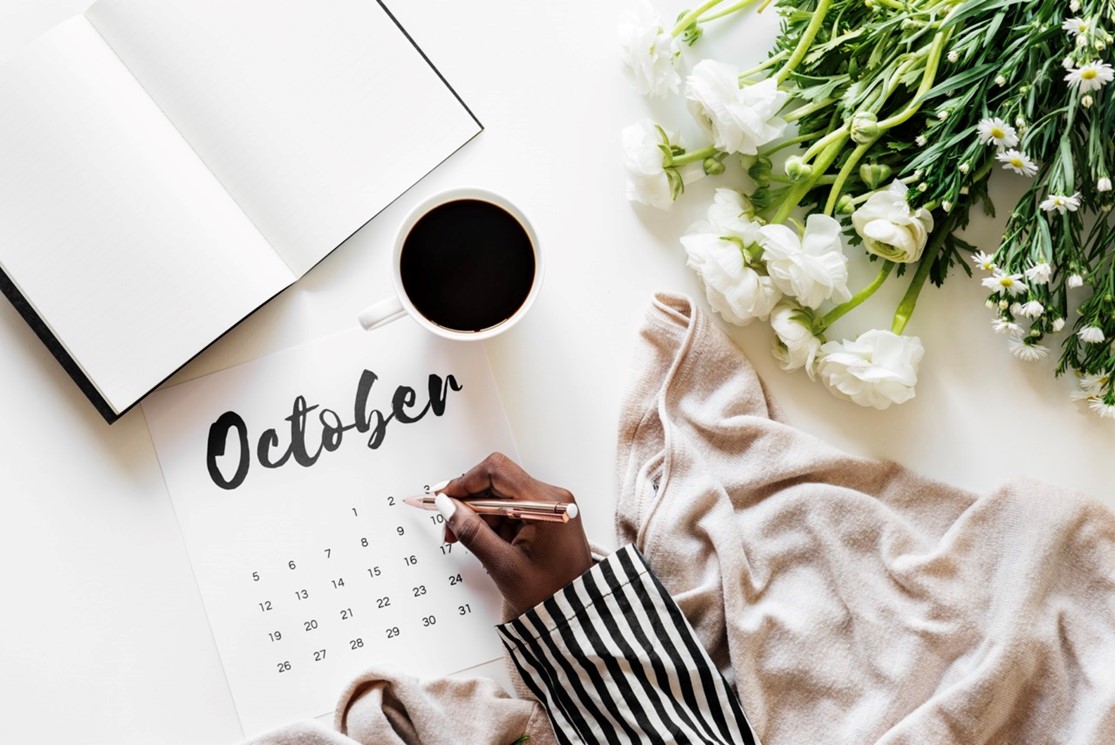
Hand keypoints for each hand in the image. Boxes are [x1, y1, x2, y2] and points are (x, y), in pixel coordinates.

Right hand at [437, 453, 592, 616]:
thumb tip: (449, 507)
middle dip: (469, 503)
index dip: (465, 482)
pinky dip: (495, 523)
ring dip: (480, 516)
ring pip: (502, 496)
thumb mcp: (504, 566)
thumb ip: (472, 532)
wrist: (574, 612)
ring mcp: (551, 506)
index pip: (497, 472)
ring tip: (472, 542)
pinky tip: (490, 543)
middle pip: (498, 482)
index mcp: (547, 505)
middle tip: (452, 527)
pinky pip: (512, 508)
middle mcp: (552, 498)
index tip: (444, 498)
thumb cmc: (551, 593)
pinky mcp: (548, 515)